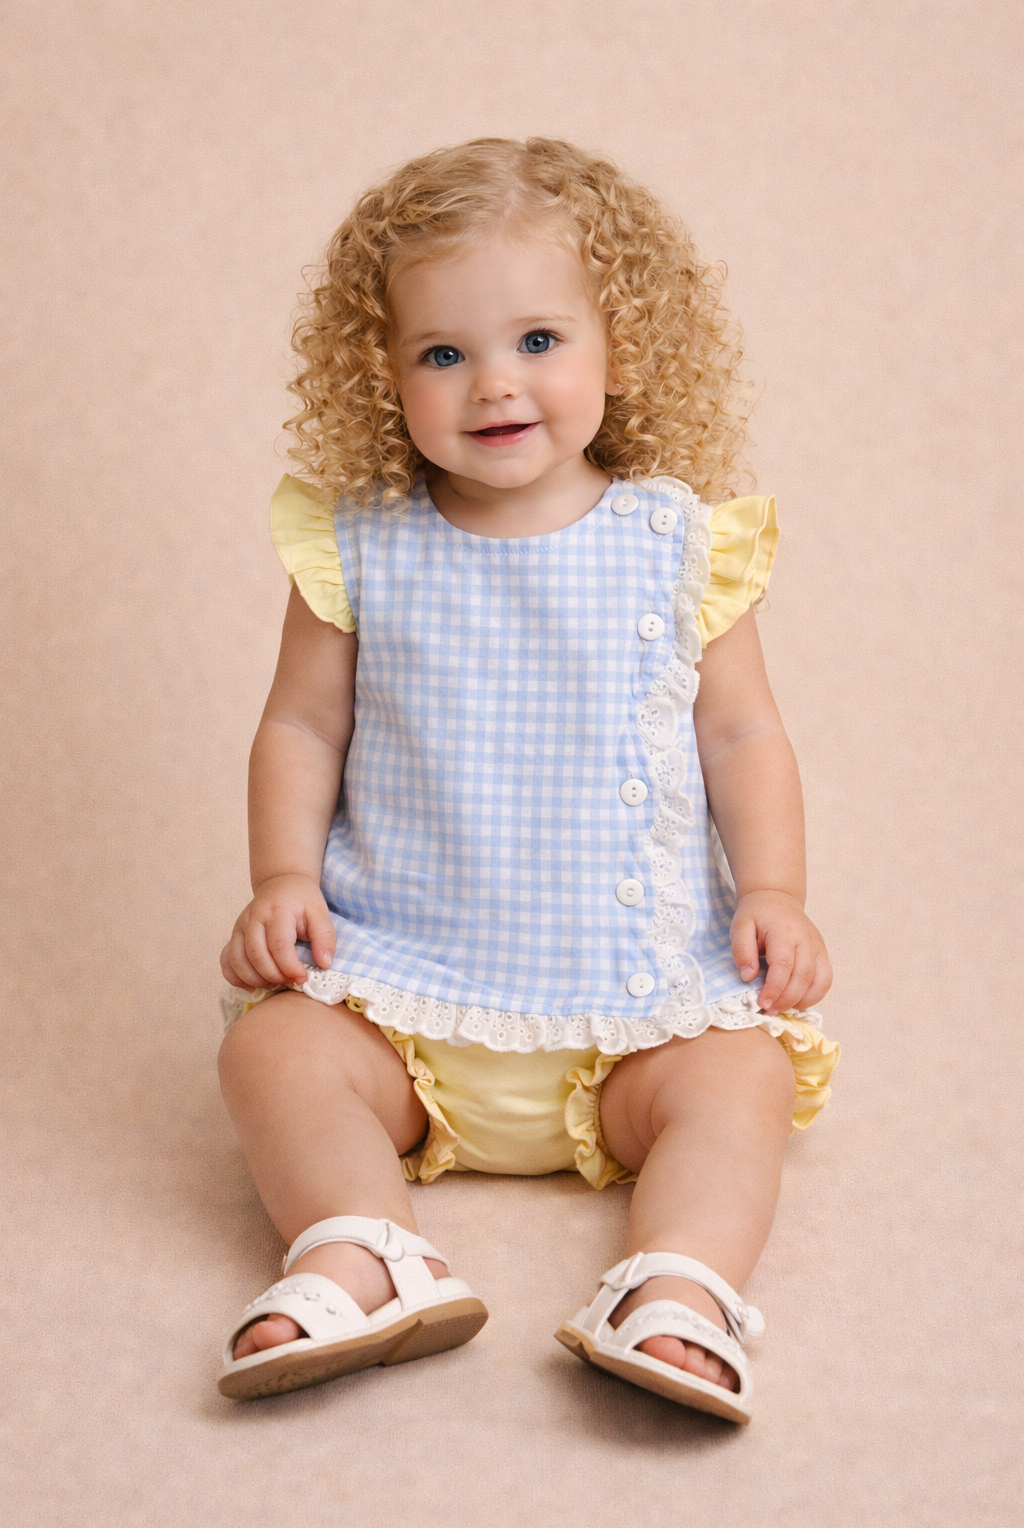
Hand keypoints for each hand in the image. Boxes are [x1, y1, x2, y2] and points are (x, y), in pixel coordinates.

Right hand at [219, 874, 335, 990]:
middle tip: (290, 982)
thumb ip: (325, 937)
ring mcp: (240, 927)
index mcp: (277, 911)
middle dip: (274, 976)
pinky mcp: (233, 936)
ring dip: (256, 980)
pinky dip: (235, 978)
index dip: (290, 967)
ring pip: (238, 961)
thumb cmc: (301, 900)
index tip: (303, 978)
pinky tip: (252, 986)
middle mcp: (253, 919)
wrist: (280, 884)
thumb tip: (324, 964)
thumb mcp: (320, 912)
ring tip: (275, 984)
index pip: (279, 945)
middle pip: (257, 955)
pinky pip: (226, 961)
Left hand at [730, 890, 831, 1014]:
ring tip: (782, 1008)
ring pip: (820, 981)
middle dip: (787, 999)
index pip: (784, 965)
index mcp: (785, 932)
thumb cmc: (757, 913)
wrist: (777, 898)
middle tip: (769, 1010)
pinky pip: (825, 979)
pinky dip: (814, 995)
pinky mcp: (823, 953)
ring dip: (803, 1000)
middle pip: (803, 977)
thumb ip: (741, 950)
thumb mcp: (740, 925)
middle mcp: (806, 940)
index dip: (774, 988)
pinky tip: (796, 1001)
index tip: (762, 1003)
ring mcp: (818, 947)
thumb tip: (748, 977)